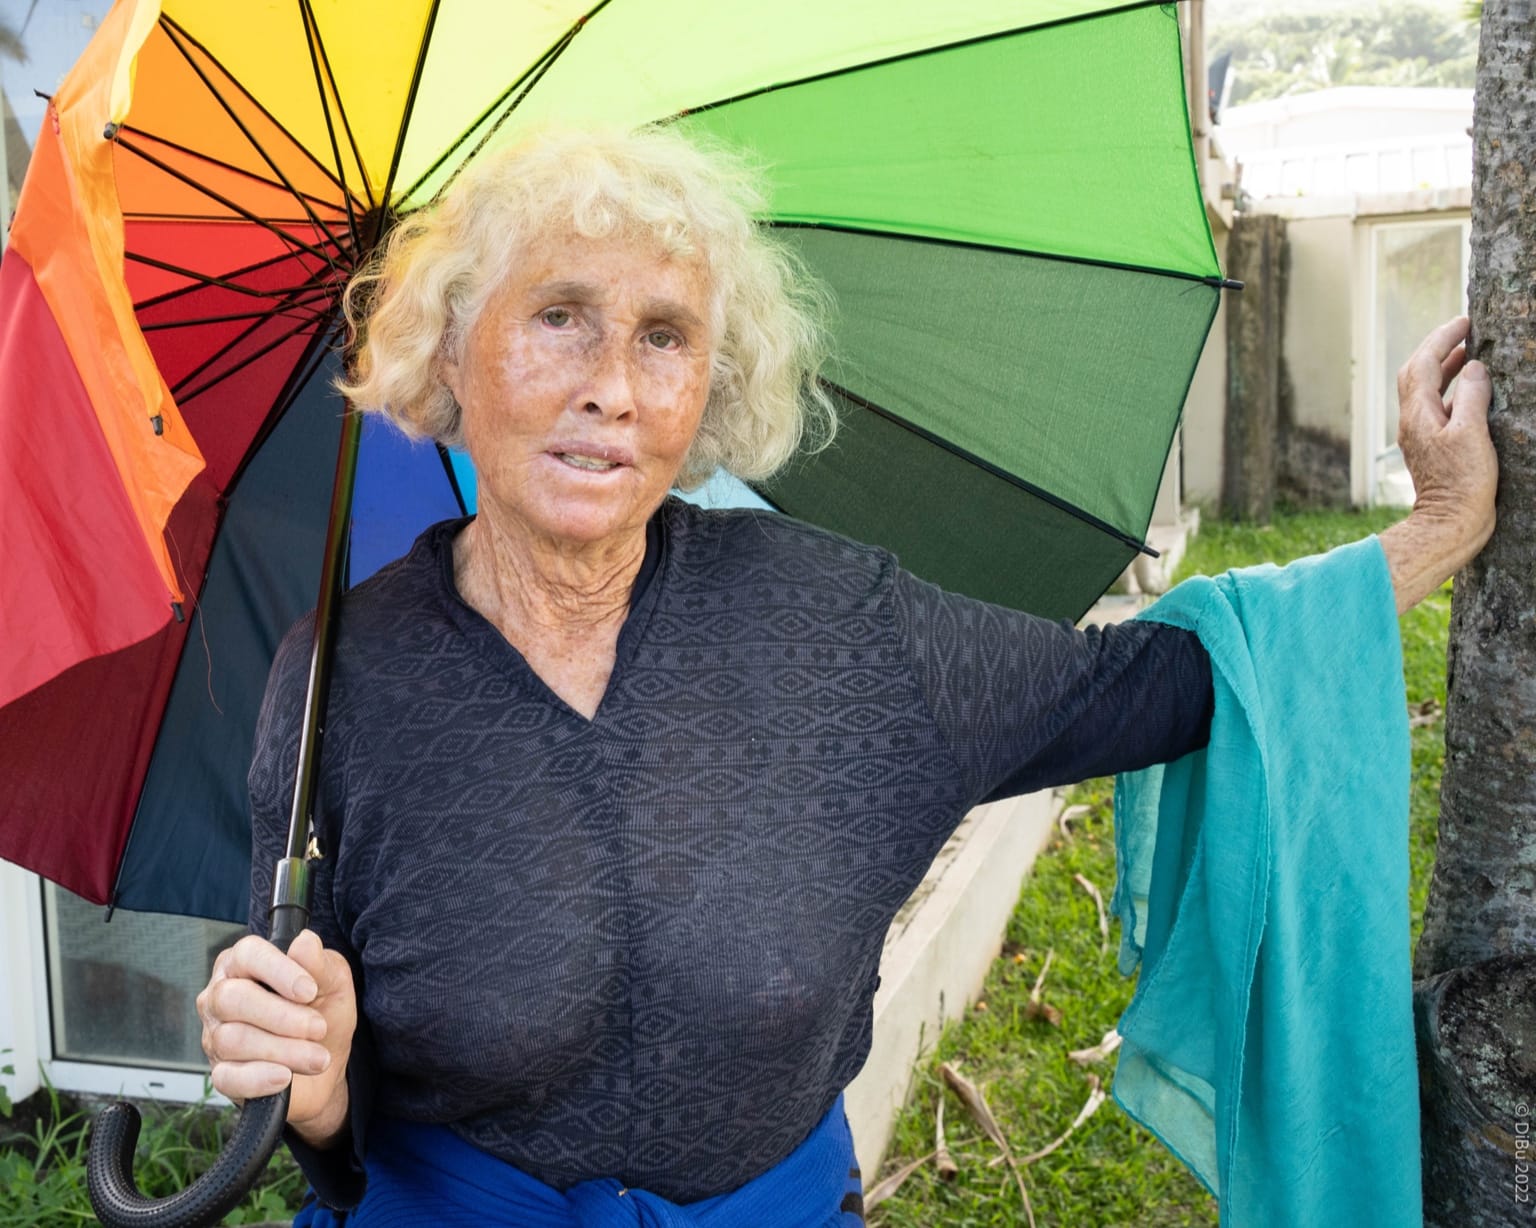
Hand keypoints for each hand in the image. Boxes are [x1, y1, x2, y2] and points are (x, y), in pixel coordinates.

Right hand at [197, 929, 356, 1147]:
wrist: (325, 1063)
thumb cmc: (324, 1012)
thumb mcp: (333, 983)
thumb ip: (319, 963)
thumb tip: (304, 942)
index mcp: (245, 963)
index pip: (248, 954)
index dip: (278, 971)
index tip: (309, 991)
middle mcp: (221, 996)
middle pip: (233, 998)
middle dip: (282, 1016)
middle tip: (319, 1028)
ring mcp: (215, 1036)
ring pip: (233, 1040)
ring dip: (283, 1050)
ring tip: (317, 1057)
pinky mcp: (220, 1073)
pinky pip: (228, 1077)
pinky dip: (259, 1078)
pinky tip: (285, 1077)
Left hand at [1380, 316, 1497, 611]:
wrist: (1450, 523)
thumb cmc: (1463, 483)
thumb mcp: (1472, 434)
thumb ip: (1472, 397)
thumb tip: (1475, 368)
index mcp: (1419, 414)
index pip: (1424, 364)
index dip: (1442, 339)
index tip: (1464, 322)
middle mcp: (1413, 421)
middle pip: (1417, 373)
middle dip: (1438, 348)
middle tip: (1464, 330)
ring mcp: (1420, 435)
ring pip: (1426, 390)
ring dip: (1444, 368)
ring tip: (1469, 353)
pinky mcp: (1431, 447)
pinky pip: (1436, 407)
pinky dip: (1451, 390)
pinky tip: (1470, 390)